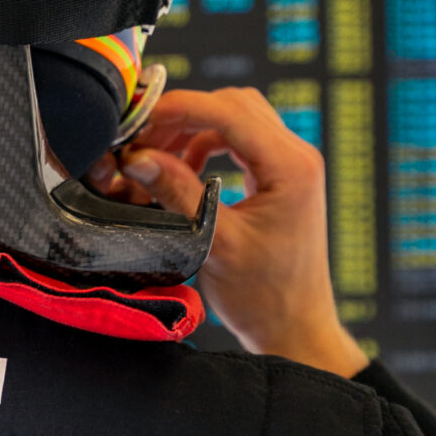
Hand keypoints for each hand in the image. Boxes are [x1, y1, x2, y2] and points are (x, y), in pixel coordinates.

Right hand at [87, 86, 367, 376]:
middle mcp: (297, 157)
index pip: (230, 112)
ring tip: (157, 156)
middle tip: (142, 139)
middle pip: (234, 106)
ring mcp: (291, 166)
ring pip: (236, 119)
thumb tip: (138, 157)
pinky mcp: (280, 178)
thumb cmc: (265, 296)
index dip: (180, 109)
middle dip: (184, 115)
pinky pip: (240, 142)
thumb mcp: (214, 242)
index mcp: (291, 167)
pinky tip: (183, 169)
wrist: (294, 329)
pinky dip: (207, 146)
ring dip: (193, 129)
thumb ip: (178, 193)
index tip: (140, 122)